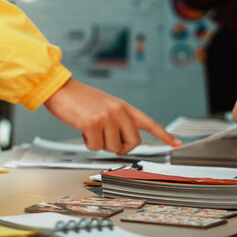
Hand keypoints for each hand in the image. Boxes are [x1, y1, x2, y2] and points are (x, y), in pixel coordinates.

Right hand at [44, 79, 180, 154]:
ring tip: (90, 129)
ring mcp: (106, 118)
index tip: (176, 143)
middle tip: (106, 139)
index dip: (163, 134)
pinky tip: (82, 129)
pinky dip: (87, 142)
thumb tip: (121, 142)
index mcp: (123, 106)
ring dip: (99, 144)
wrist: (60, 89)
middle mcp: (118, 111)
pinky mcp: (92, 124)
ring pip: (113, 148)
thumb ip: (117, 120)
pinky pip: (95, 146)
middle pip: (132, 143)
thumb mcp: (104, 105)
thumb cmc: (79, 99)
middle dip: (120, 147)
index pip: (148, 122)